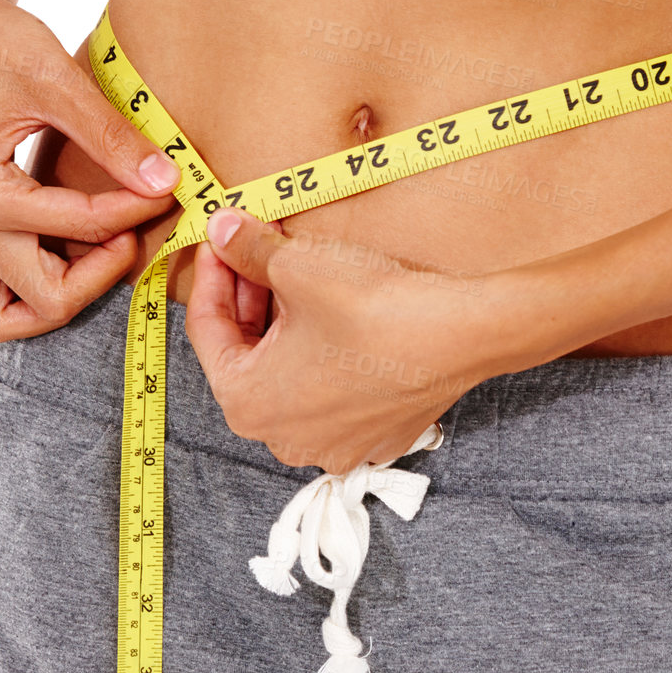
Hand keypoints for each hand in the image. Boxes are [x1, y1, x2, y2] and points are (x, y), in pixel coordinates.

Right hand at [0, 0, 180, 341]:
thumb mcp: (57, 81)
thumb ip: (111, 138)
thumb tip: (166, 181)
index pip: (80, 228)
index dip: (136, 210)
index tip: (170, 186)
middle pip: (44, 302)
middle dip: (103, 273)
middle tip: (137, 230)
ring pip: (4, 318)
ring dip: (57, 299)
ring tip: (99, 251)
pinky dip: (18, 293)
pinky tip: (58, 253)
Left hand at [185, 208, 496, 473]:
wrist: (464, 333)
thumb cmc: (376, 308)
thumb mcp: (295, 265)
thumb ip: (245, 249)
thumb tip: (221, 229)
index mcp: (247, 404)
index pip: (207, 333)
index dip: (213, 275)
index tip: (221, 241)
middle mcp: (283, 438)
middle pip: (248, 356)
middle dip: (251, 299)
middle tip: (259, 250)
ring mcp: (332, 444)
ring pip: (290, 375)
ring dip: (286, 325)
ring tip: (298, 275)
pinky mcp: (373, 435)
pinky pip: (332, 391)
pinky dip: (325, 353)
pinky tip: (340, 314)